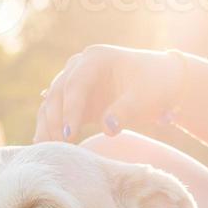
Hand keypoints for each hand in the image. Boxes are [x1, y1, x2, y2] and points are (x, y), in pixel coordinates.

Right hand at [33, 45, 185, 142]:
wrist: (163, 82)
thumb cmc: (156, 85)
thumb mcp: (145, 97)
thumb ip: (125, 111)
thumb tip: (107, 128)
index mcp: (96, 58)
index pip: (76, 84)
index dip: (70, 111)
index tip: (68, 136)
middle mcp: (80, 66)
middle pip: (58, 92)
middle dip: (55, 120)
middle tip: (56, 146)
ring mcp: (76, 81)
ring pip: (52, 102)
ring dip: (47, 125)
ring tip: (46, 149)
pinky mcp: (78, 99)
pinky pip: (57, 112)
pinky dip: (50, 127)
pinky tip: (44, 144)